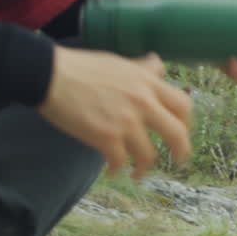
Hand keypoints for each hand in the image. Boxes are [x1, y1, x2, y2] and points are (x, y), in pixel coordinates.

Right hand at [39, 47, 192, 179]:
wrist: (50, 75)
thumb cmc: (81, 67)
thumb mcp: (120, 62)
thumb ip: (142, 68)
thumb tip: (158, 64)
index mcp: (148, 83)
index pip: (183, 105)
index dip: (187, 122)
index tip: (183, 132)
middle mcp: (143, 102)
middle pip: (177, 133)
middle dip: (181, 151)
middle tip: (178, 160)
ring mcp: (126, 121)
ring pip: (149, 154)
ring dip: (144, 168)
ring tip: (137, 173)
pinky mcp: (106, 137)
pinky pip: (120, 162)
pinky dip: (116, 170)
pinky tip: (111, 172)